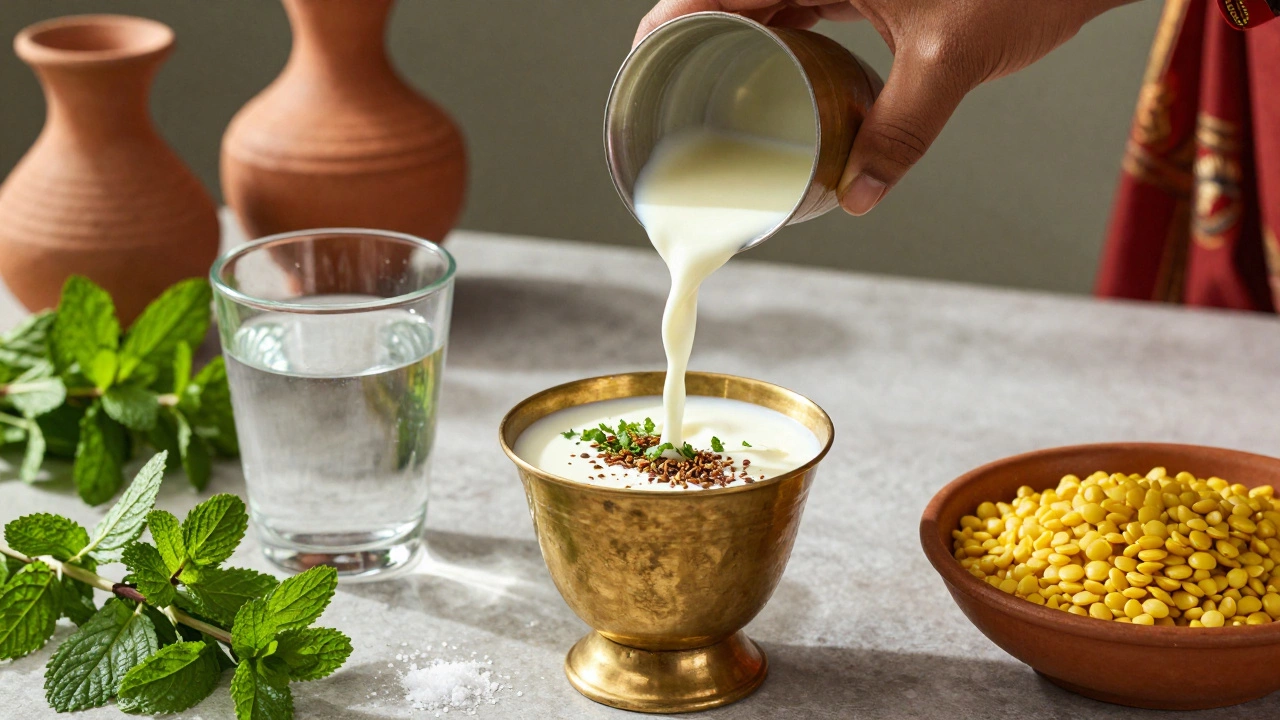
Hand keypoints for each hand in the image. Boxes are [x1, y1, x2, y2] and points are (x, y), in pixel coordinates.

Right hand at [636, 0, 1131, 214]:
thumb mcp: (953, 57)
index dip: (674, 16)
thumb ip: (903, 128)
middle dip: (694, 34)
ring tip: (705, 91)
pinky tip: (773, 78)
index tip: (643, 58)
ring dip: (736, 40)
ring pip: (768, 1)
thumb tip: (859, 197)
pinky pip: (804, 8)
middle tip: (665, 89)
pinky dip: (783, 40)